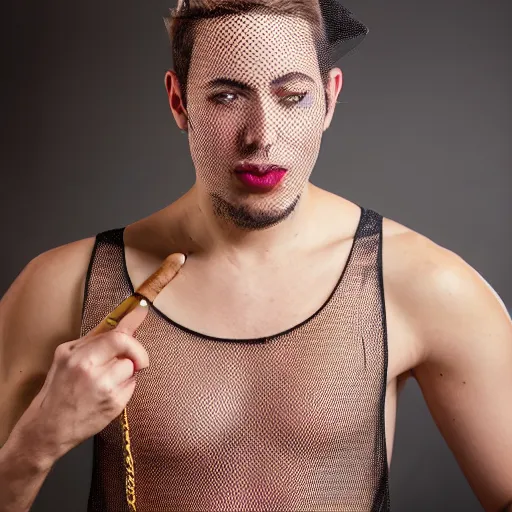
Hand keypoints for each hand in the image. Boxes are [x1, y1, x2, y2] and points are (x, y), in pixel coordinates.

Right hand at [12, 252, 185, 465]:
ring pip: (133, 366)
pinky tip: (106, 396)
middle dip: (137, 351)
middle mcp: (92, 369)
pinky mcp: (114, 405)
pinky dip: (125, 387)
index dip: (136, 314)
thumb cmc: (58, 388)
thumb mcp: (67, 357)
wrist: (46, 429)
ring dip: (127, 371)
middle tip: (135, 359)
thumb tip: (121, 322)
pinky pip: (132, 386)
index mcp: (80, 354)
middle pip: (130, 346)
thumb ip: (93, 339)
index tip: (150, 302)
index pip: (116, 330)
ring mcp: (105, 389)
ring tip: (107, 382)